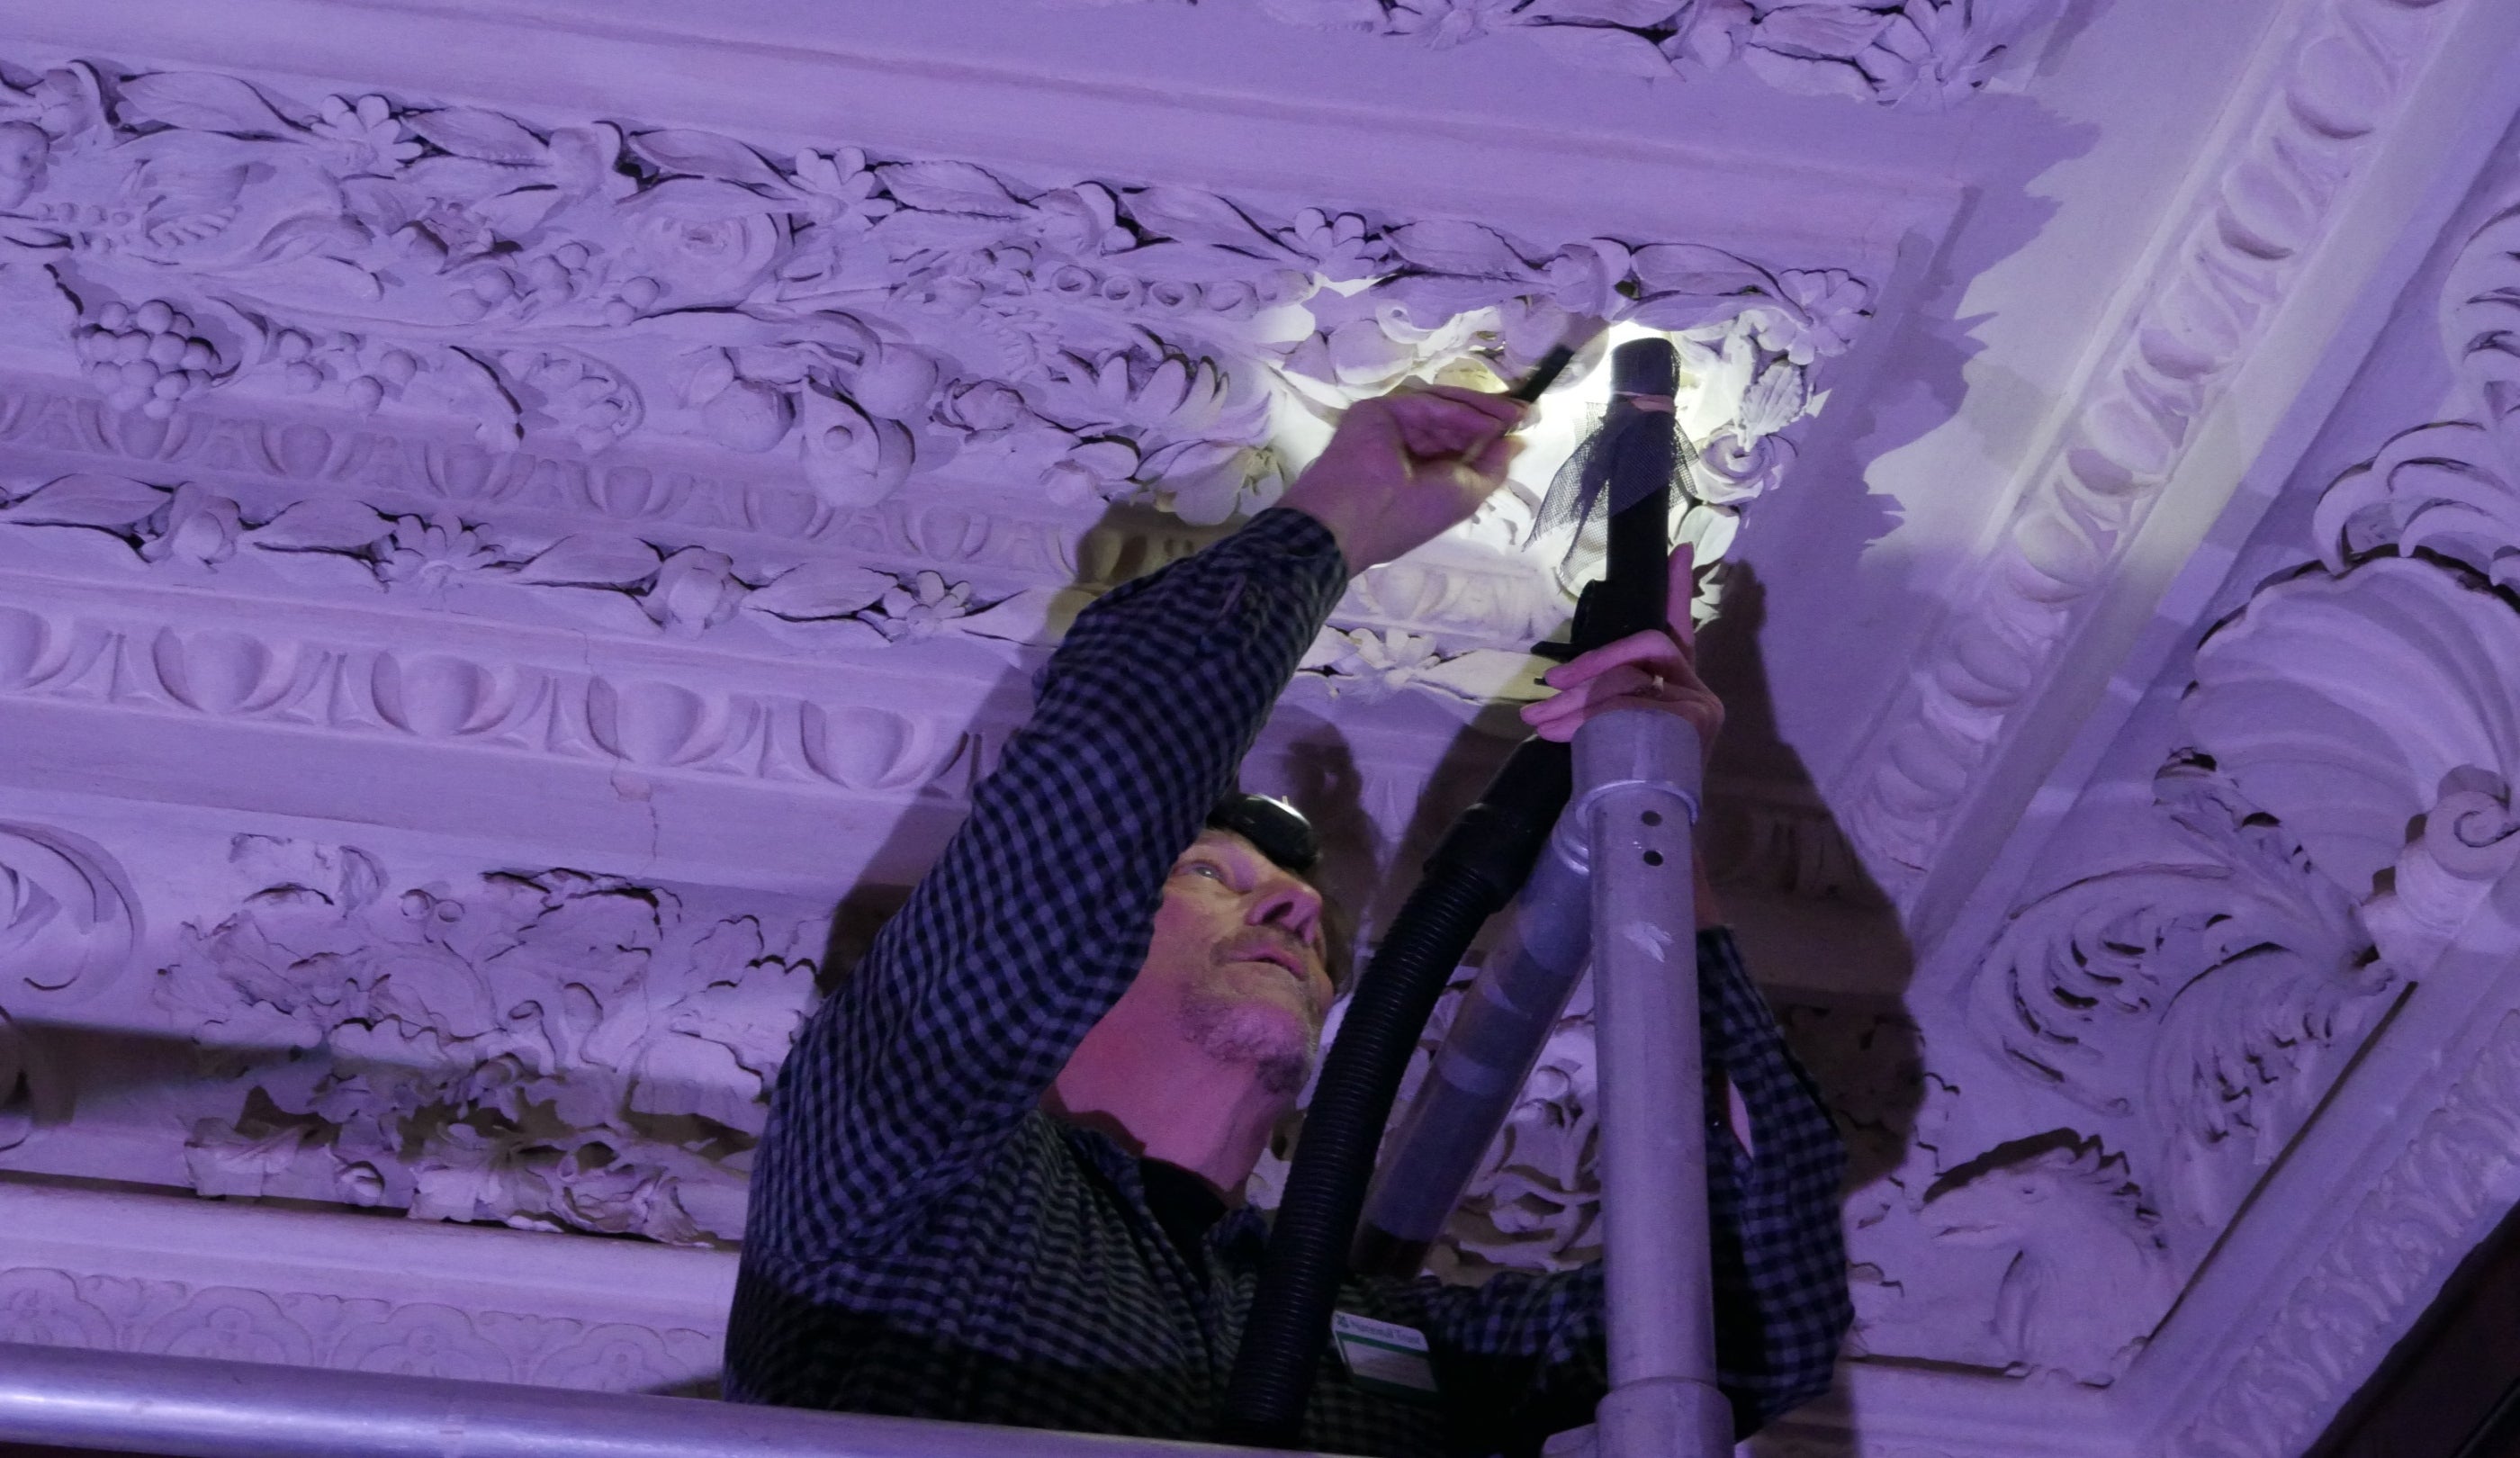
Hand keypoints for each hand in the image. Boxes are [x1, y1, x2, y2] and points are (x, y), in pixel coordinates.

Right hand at [1277, 385, 1524, 573]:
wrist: (1359, 516)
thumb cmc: (1412, 515)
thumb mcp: (1467, 494)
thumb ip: (1493, 467)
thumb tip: (1518, 442)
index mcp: (1424, 470)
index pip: (1459, 439)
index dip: (1491, 429)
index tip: (1524, 420)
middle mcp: (1409, 446)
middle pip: (1452, 419)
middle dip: (1489, 415)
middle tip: (1522, 411)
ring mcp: (1392, 426)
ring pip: (1439, 407)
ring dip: (1476, 410)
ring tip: (1508, 415)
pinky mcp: (1379, 410)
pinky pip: (1423, 404)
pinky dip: (1454, 410)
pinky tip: (1481, 419)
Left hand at [1518, 545, 1720, 763]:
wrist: (1649, 835)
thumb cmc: (1627, 782)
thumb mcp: (1610, 735)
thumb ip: (1599, 704)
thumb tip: (1548, 696)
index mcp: (1677, 685)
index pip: (1680, 627)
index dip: (1677, 588)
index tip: (1679, 548)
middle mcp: (1696, 689)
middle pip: (1647, 645)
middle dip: (1593, 662)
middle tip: (1549, 685)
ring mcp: (1700, 706)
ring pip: (1631, 680)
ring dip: (1577, 701)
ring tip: (1538, 720)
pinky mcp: (1695, 722)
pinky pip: (1634, 705)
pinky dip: (1594, 719)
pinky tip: (1563, 736)